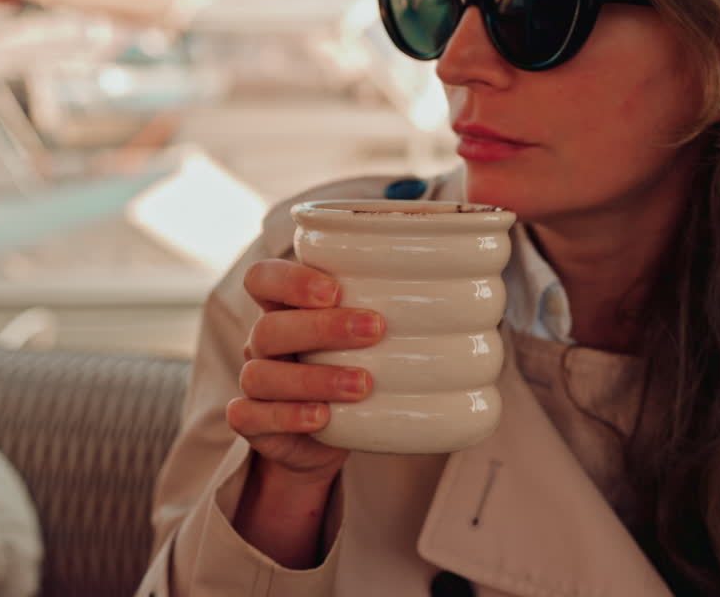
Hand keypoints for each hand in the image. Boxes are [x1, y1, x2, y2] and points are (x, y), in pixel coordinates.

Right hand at [229, 259, 384, 485]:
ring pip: (261, 374)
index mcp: (285, 310)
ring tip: (362, 384)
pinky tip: (322, 417)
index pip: (264, 278)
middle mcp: (264, 343)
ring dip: (314, 378)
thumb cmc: (350, 372)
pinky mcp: (253, 423)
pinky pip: (250, 416)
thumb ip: (389, 314)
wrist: (322, 441)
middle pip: (270, 326)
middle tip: (374, 330)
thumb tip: (470, 298)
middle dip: (322, 327)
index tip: (336, 290)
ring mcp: (255, 383)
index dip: (291, 280)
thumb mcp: (367, 340)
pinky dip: (287, 416)